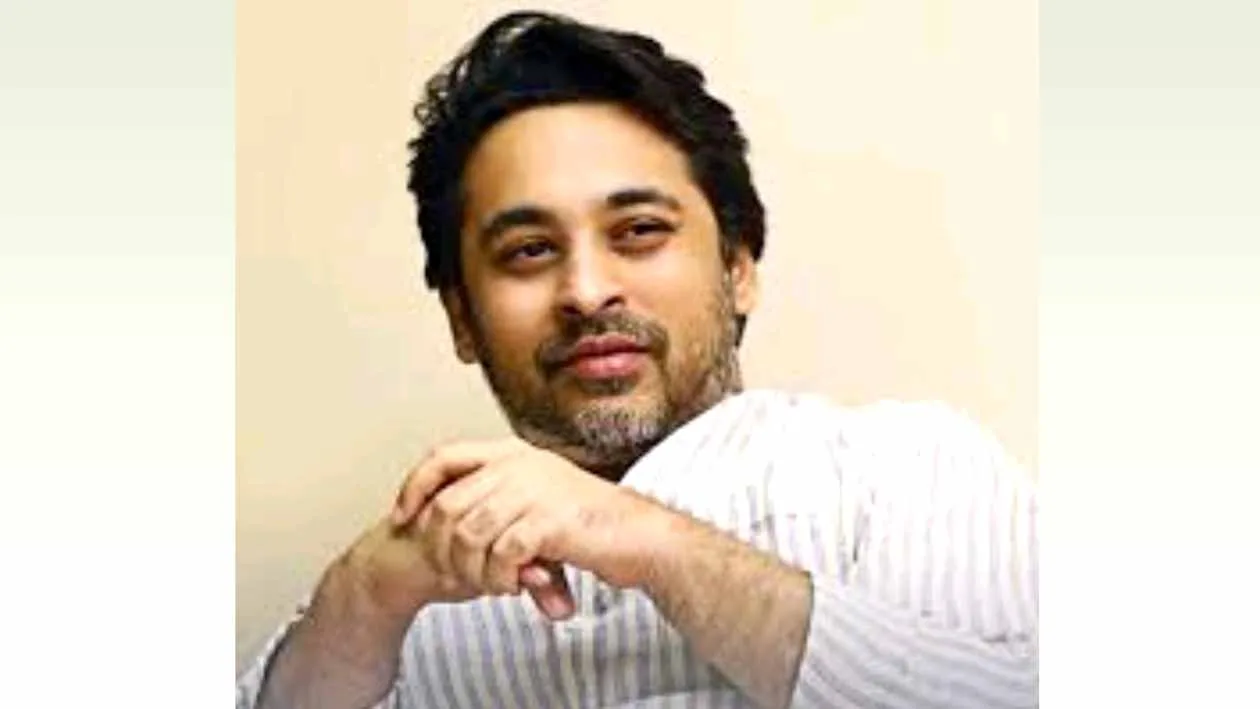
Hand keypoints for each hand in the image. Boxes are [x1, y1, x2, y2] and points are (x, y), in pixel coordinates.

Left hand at [391, 437, 673, 617]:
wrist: (641, 536)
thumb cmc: (592, 522)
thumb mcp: (538, 500)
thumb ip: (495, 507)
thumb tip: (447, 533)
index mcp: (512, 452)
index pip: (442, 457)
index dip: (414, 487)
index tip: (403, 519)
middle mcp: (518, 464)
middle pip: (446, 504)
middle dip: (441, 548)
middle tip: (456, 575)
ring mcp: (532, 490)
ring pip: (468, 534)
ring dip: (472, 570)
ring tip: (493, 584)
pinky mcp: (547, 521)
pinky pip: (499, 555)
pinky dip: (500, 577)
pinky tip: (515, 584)